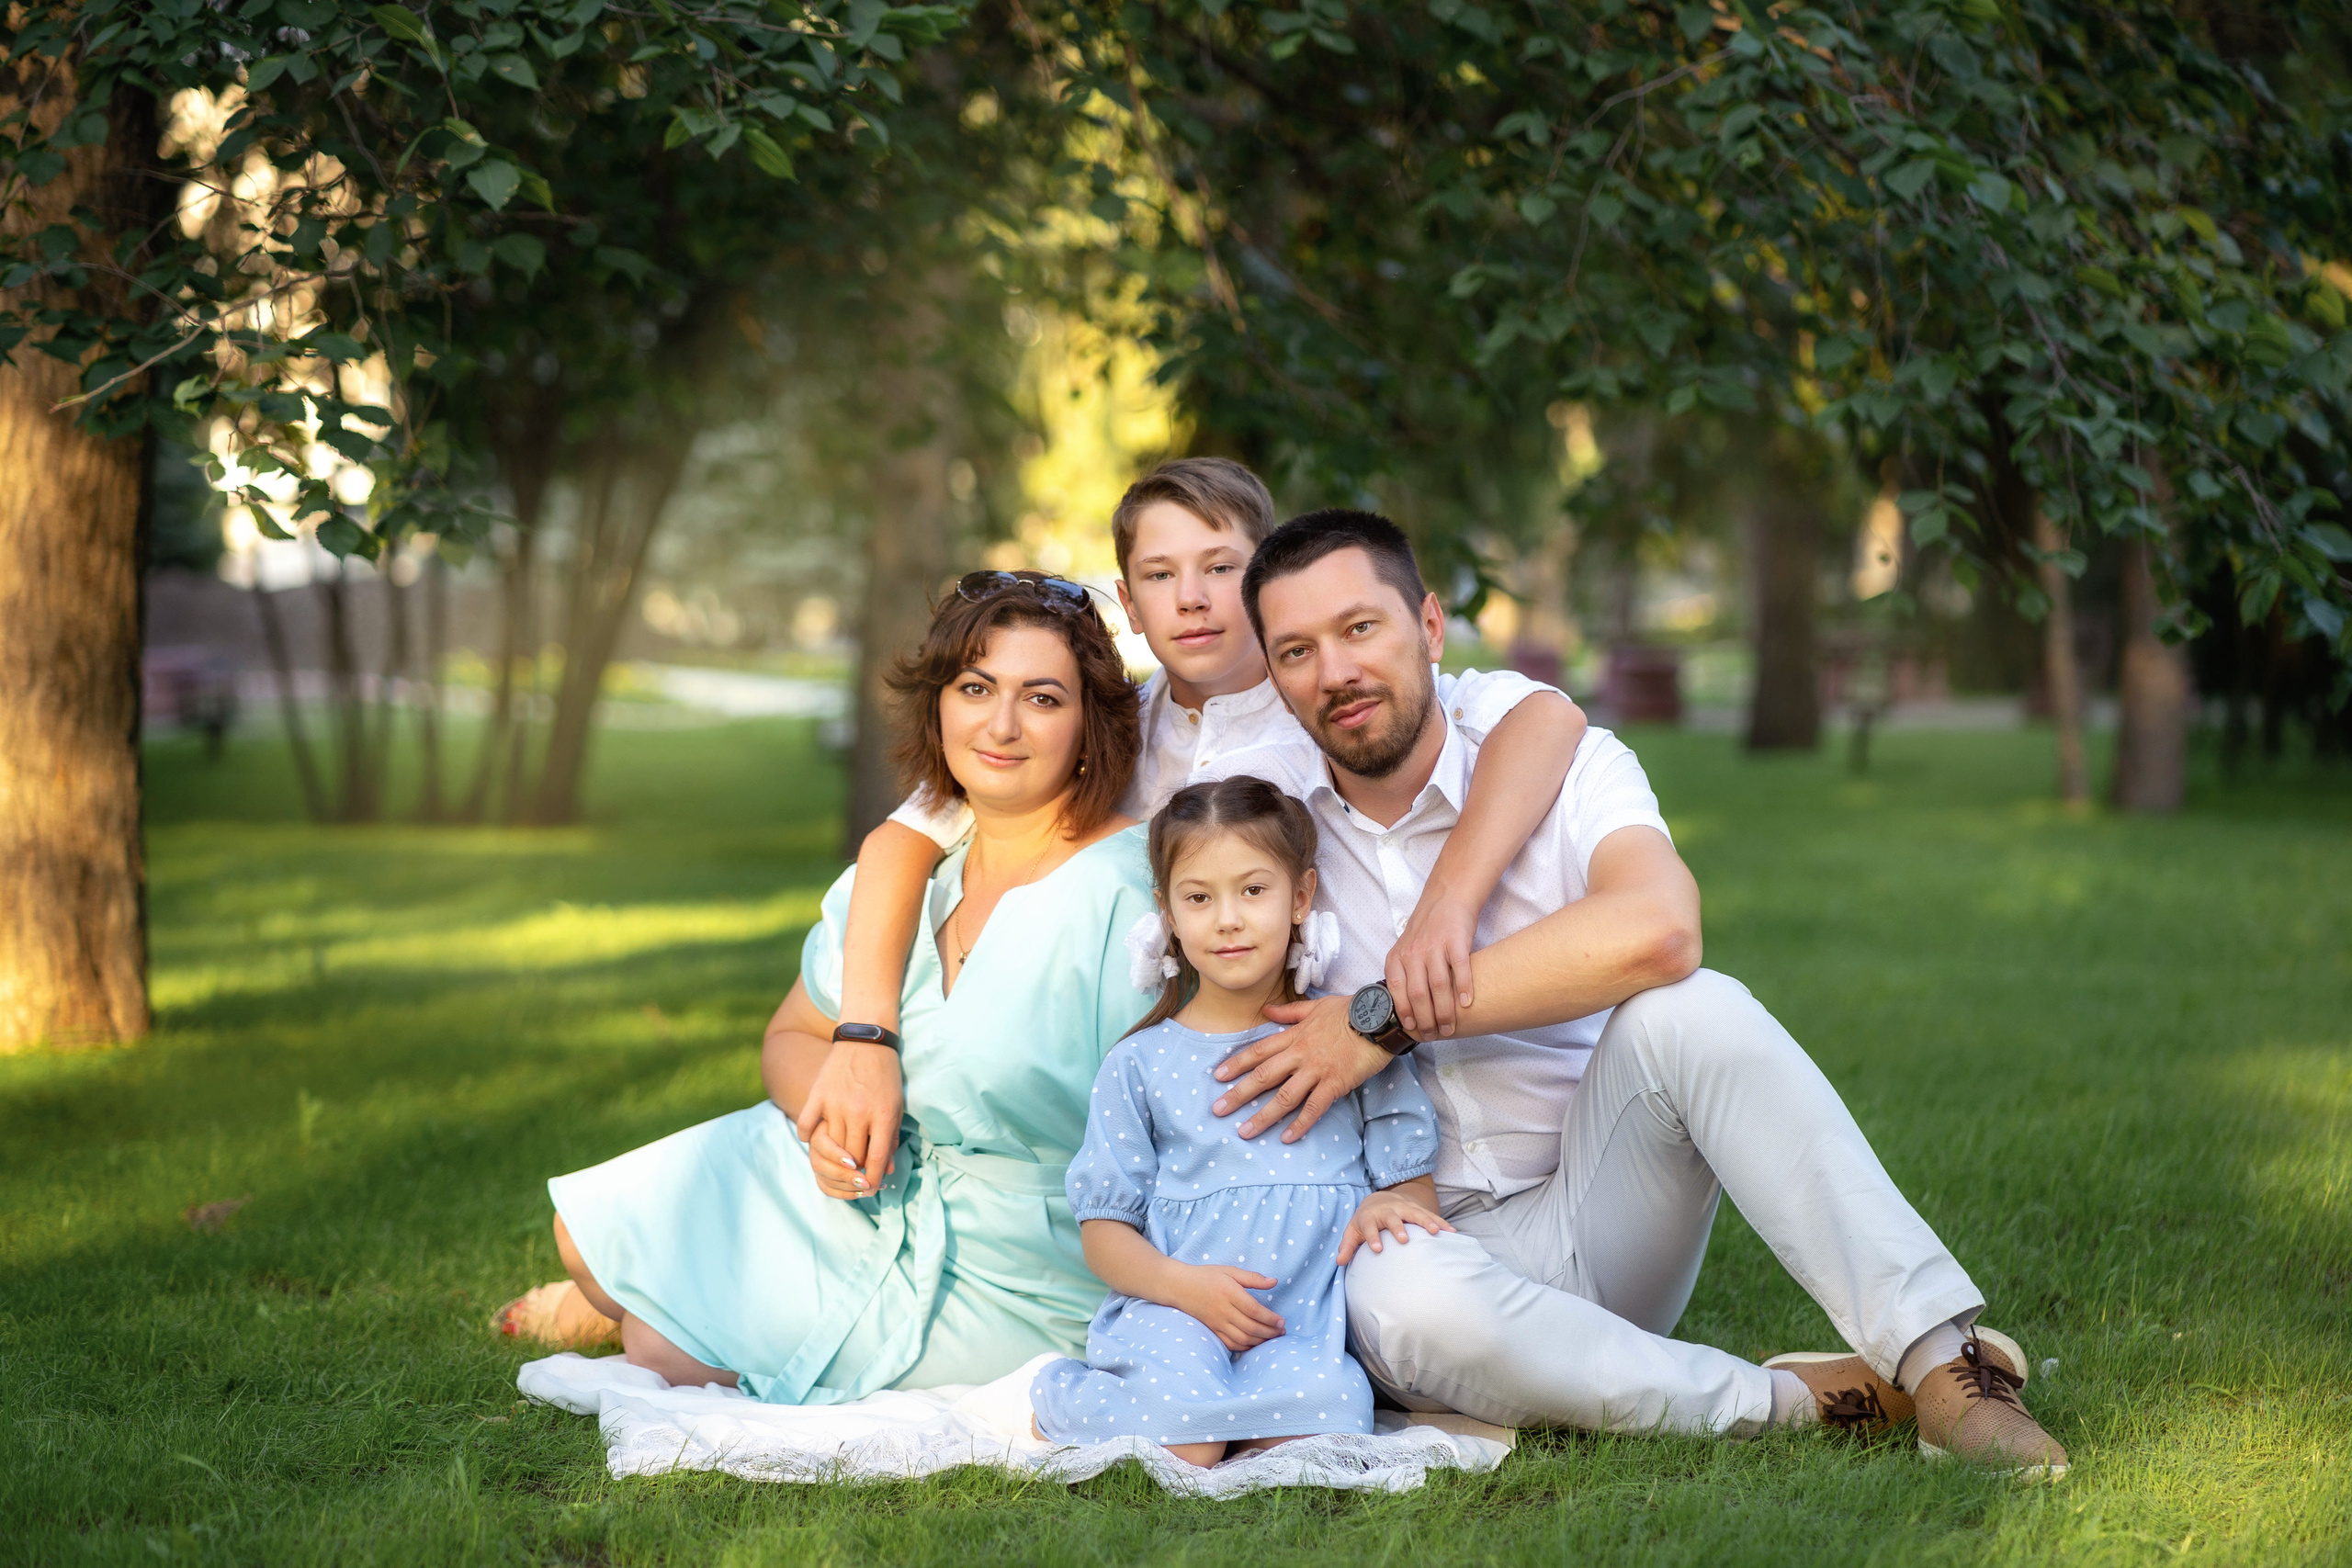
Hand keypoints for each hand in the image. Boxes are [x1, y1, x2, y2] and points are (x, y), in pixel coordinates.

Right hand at [794, 1040, 902, 1199]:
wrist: (866, 1039)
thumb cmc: (886, 1075)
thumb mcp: (897, 1105)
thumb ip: (892, 1138)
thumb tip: (885, 1170)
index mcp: (883, 1114)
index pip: (874, 1158)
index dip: (872, 1178)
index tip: (871, 1186)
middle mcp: (858, 1111)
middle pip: (852, 1157)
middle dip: (855, 1171)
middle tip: (857, 1175)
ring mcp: (835, 1103)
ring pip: (831, 1146)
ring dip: (835, 1158)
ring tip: (840, 1161)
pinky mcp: (818, 1095)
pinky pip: (805, 1126)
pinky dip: (807, 1137)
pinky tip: (814, 1139)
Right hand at [1165, 1263, 1285, 1353]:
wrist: (1179, 1287)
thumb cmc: (1206, 1276)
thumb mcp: (1230, 1271)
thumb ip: (1253, 1278)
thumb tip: (1274, 1281)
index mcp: (1229, 1293)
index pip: (1254, 1310)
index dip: (1270, 1318)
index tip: (1282, 1322)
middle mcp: (1223, 1310)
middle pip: (1251, 1327)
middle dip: (1269, 1332)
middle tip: (1281, 1332)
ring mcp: (1217, 1323)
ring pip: (1242, 1338)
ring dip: (1260, 1341)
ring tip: (1272, 1338)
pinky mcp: (1212, 1330)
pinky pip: (1230, 1344)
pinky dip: (1244, 1346)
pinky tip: (1254, 1343)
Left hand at [1211, 994, 1392, 1141]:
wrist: (1379, 1018)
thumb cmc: (1349, 1011)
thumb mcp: (1316, 1006)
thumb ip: (1289, 1012)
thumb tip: (1266, 1011)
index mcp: (1294, 1036)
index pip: (1259, 1051)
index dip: (1237, 1063)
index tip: (1218, 1076)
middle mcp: (1300, 1055)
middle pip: (1264, 1076)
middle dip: (1239, 1094)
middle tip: (1218, 1110)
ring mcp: (1317, 1071)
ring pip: (1284, 1096)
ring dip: (1263, 1116)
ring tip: (1245, 1131)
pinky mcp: (1335, 1084)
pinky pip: (1314, 1107)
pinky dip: (1300, 1124)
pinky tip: (1287, 1138)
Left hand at [1337, 1182, 1454, 1264]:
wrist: (1380, 1198)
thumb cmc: (1365, 1221)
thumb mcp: (1353, 1231)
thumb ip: (1347, 1246)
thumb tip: (1339, 1262)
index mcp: (1370, 1217)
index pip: (1369, 1227)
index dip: (1372, 1237)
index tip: (1377, 1249)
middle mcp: (1387, 1211)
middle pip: (1393, 1218)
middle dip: (1398, 1228)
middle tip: (1404, 1239)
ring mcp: (1404, 1208)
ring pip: (1415, 1214)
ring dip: (1426, 1222)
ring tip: (1436, 1233)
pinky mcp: (1417, 1209)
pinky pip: (1431, 1216)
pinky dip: (1441, 1223)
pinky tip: (1452, 1232)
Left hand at [1386, 893, 1476, 1036]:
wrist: (1446, 899)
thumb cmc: (1426, 930)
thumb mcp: (1405, 949)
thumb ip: (1403, 974)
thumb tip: (1406, 1008)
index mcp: (1397, 957)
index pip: (1397, 991)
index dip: (1404, 1012)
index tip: (1412, 1029)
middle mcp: (1414, 952)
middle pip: (1418, 993)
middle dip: (1425, 1019)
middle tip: (1434, 1034)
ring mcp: (1435, 946)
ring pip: (1438, 985)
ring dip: (1444, 1011)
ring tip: (1450, 1027)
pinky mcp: (1456, 940)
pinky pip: (1460, 968)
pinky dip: (1463, 988)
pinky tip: (1467, 1003)